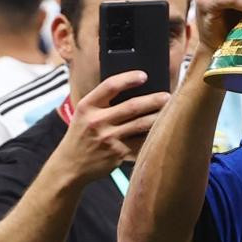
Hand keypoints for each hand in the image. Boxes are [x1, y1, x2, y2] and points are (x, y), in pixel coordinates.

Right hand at [55, 72, 169, 182]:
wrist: (70, 166)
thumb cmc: (81, 135)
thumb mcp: (84, 114)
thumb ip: (102, 101)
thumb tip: (134, 87)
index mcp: (87, 107)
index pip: (110, 86)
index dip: (128, 78)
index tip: (144, 75)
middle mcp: (97, 121)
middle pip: (132, 106)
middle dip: (154, 99)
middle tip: (168, 95)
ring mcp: (108, 139)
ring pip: (141, 124)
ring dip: (159, 116)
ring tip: (171, 110)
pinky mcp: (118, 153)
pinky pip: (141, 141)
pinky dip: (153, 135)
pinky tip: (163, 130)